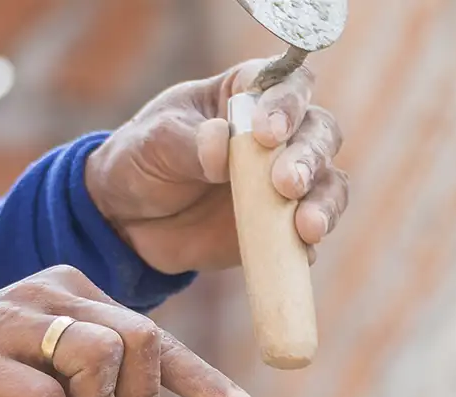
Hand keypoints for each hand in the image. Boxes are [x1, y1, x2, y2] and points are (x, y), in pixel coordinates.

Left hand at [85, 59, 348, 273]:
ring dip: (323, 202)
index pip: (287, 85)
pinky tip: (301, 252)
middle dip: (307, 158)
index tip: (265, 134)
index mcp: (247, 95)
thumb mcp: (153, 142)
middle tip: (285, 183)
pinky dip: (310, 242)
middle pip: (319, 133)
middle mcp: (279, 133)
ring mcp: (284, 181)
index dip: (286, 104)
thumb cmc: (142, 161)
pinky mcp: (283, 226)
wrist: (128, 221)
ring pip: (327, 182)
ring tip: (306, 226)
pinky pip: (309, 233)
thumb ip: (188, 142)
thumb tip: (221, 146)